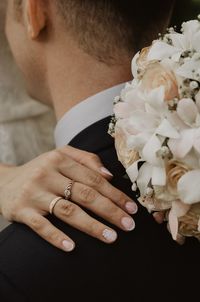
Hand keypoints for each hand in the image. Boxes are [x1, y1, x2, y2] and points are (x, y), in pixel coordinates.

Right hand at [0, 146, 136, 251]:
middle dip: (110, 210)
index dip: (114, 194)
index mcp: (59, 159)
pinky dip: (56, 236)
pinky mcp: (21, 210)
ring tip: (111, 237)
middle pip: (85, 194)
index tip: (131, 208)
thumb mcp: (60, 156)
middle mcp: (47, 174)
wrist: (4, 182)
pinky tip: (71, 247)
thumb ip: (86, 159)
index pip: (93, 178)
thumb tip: (109, 175)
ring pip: (67, 210)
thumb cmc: (40, 170)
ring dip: (91, 225)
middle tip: (128, 225)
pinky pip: (41, 225)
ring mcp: (34, 192)